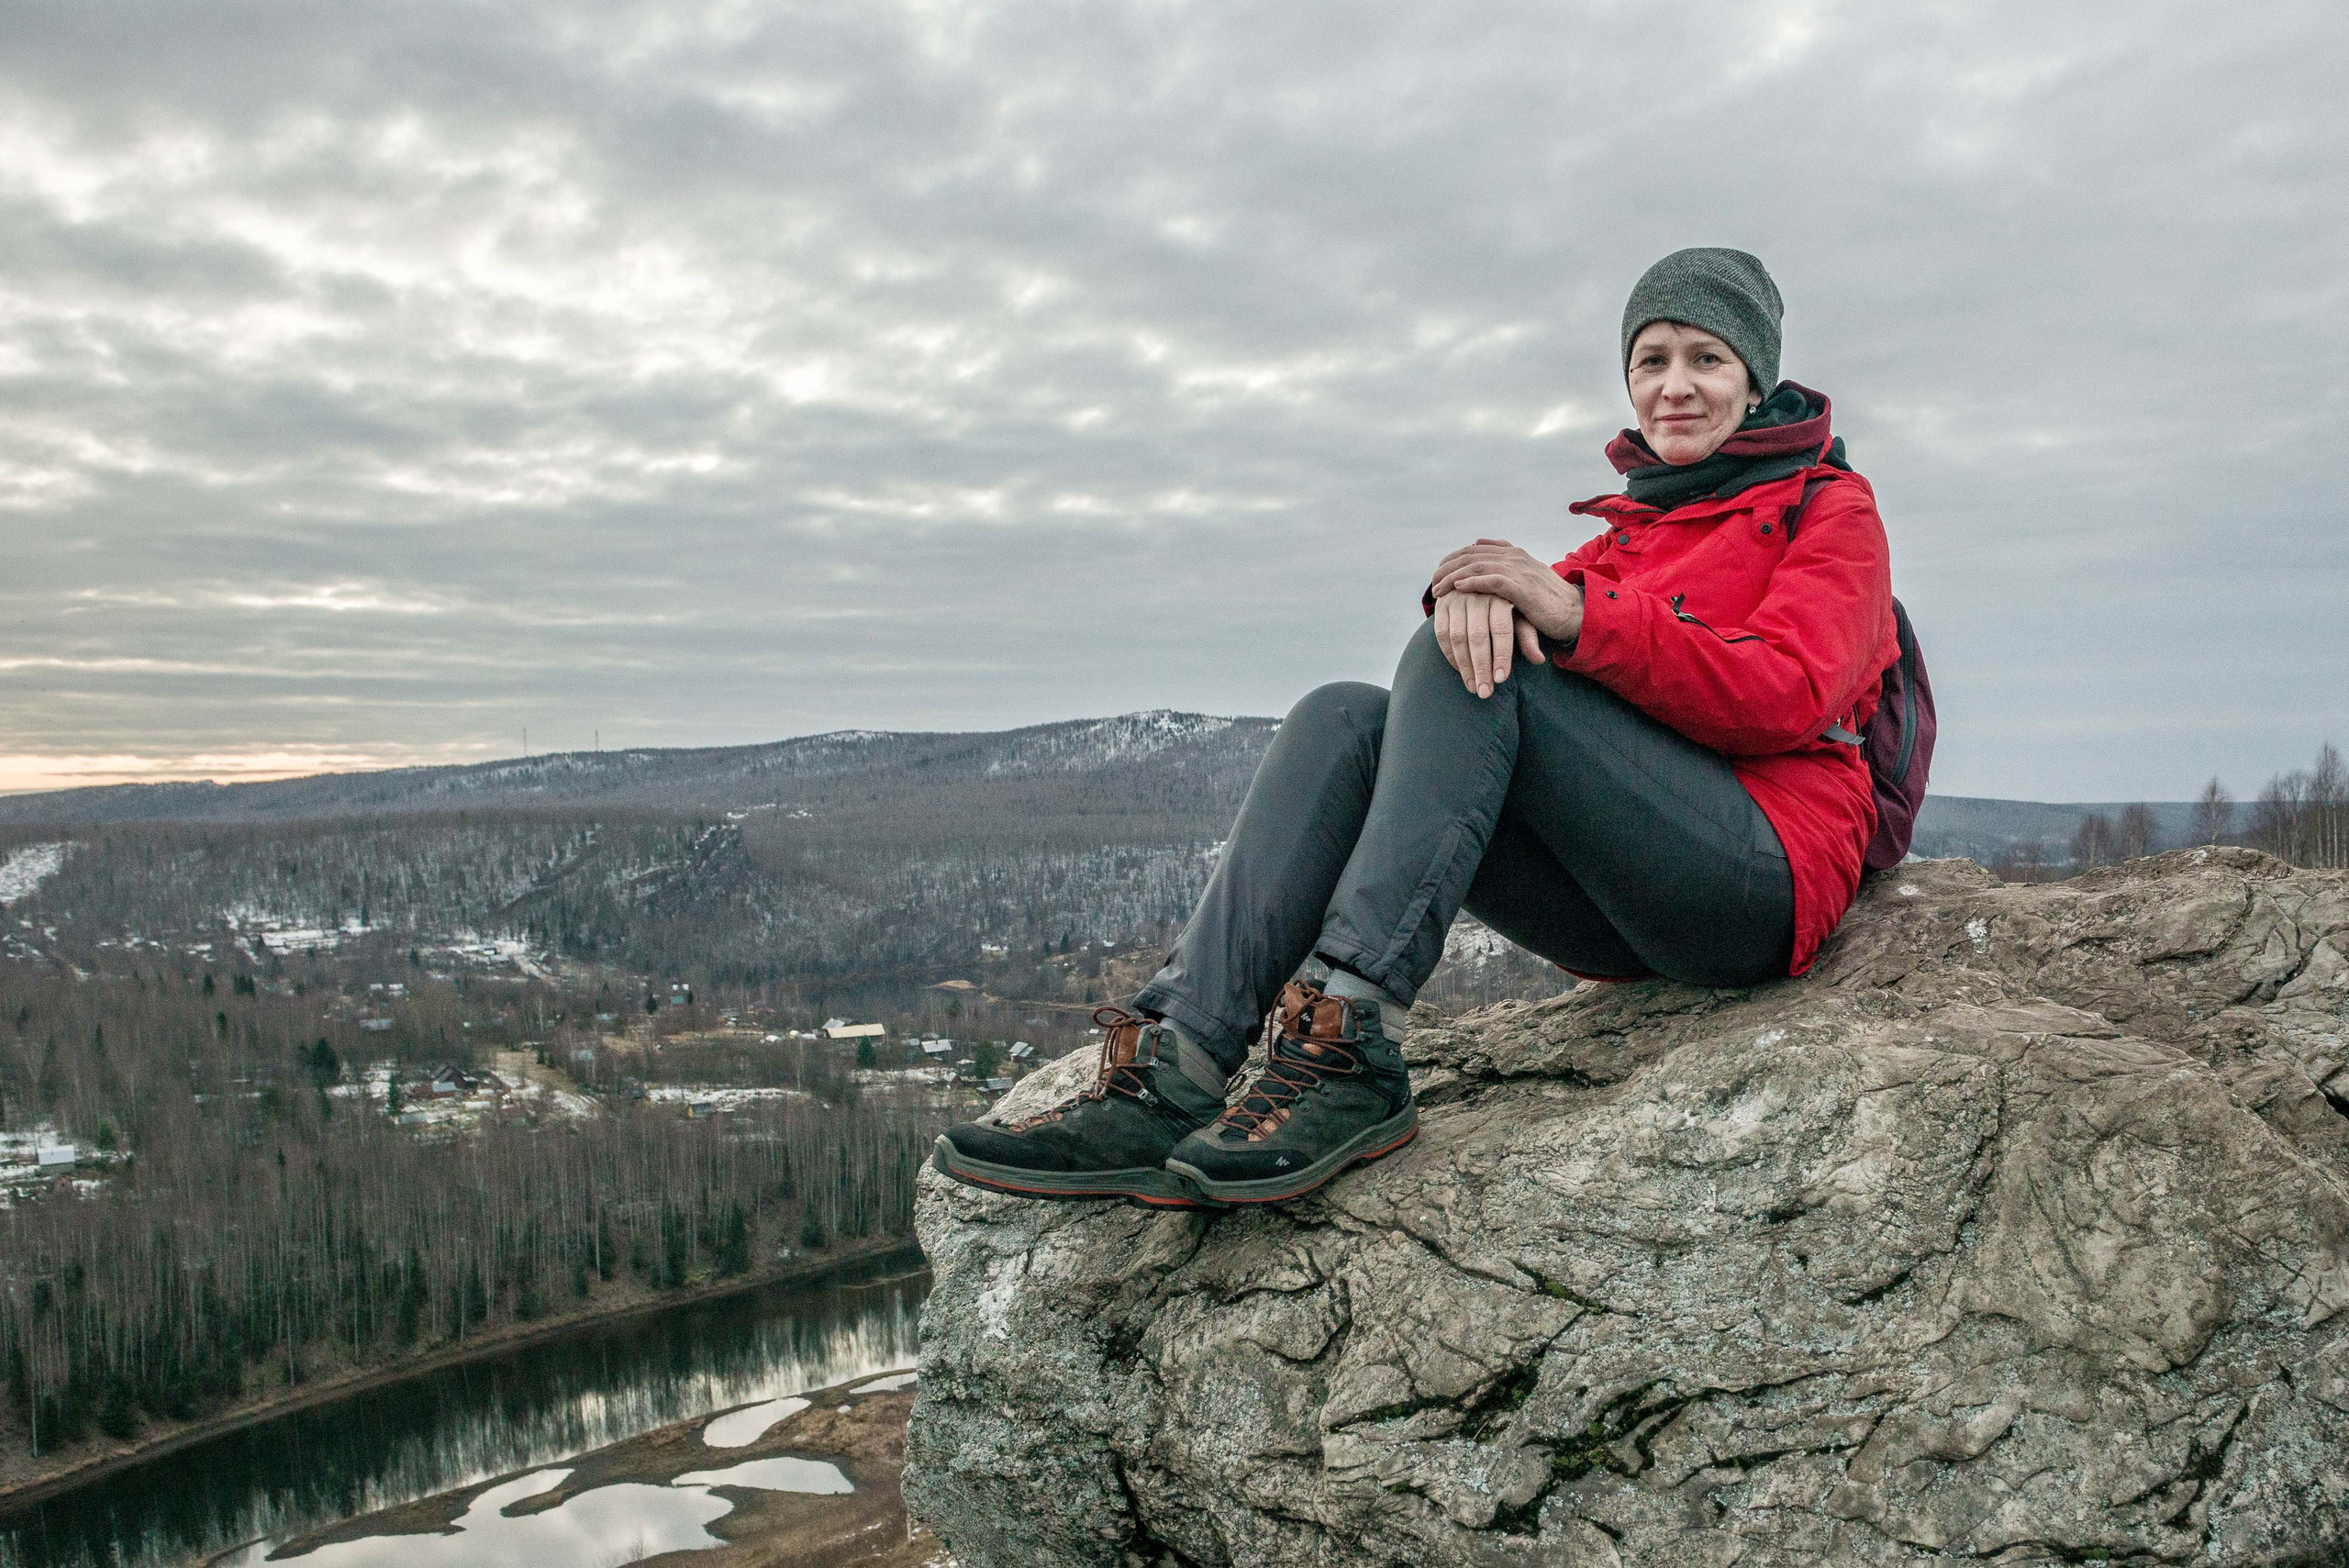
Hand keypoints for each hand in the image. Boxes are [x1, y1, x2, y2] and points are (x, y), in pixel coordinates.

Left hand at [1430, 539, 1584, 643]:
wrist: (1575, 613)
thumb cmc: (1548, 602)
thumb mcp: (1525, 580)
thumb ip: (1504, 568)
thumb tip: (1480, 554)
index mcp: (1515, 554)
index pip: (1475, 548)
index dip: (1454, 558)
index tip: (1439, 571)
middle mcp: (1515, 557)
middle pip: (1471, 554)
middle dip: (1448, 567)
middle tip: (1433, 581)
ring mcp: (1519, 570)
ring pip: (1477, 565)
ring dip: (1454, 576)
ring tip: (1438, 589)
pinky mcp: (1522, 588)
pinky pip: (1492, 580)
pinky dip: (1472, 582)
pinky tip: (1458, 589)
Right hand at [1432, 590, 1541, 698]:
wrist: (1478, 579)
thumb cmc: (1505, 604)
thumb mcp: (1520, 616)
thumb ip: (1527, 637)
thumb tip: (1539, 660)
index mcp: (1501, 596)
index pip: (1501, 629)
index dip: (1501, 655)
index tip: (1501, 680)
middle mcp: (1478, 595)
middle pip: (1477, 636)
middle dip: (1481, 667)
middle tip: (1485, 693)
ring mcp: (1457, 599)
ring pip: (1457, 637)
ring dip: (1464, 666)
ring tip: (1473, 688)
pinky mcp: (1442, 605)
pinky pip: (1442, 634)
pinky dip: (1450, 655)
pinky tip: (1460, 671)